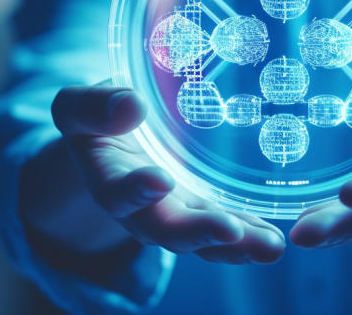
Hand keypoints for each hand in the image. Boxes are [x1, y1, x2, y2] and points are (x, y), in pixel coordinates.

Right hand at [52, 85, 285, 263]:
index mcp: (106, 179)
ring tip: (269, 246)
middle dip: (198, 232)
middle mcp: (140, 209)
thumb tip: (131, 106)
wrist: (114, 135)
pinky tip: (273, 239)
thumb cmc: (97, 116)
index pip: (116, 192)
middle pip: (166, 229)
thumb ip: (93, 106)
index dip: (135, 190)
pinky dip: (249, 236)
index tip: (160, 180)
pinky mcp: (202, 211)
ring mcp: (174, 214)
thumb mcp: (79, 105)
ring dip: (236, 245)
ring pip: (203, 240)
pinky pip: (225, 231)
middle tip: (228, 230)